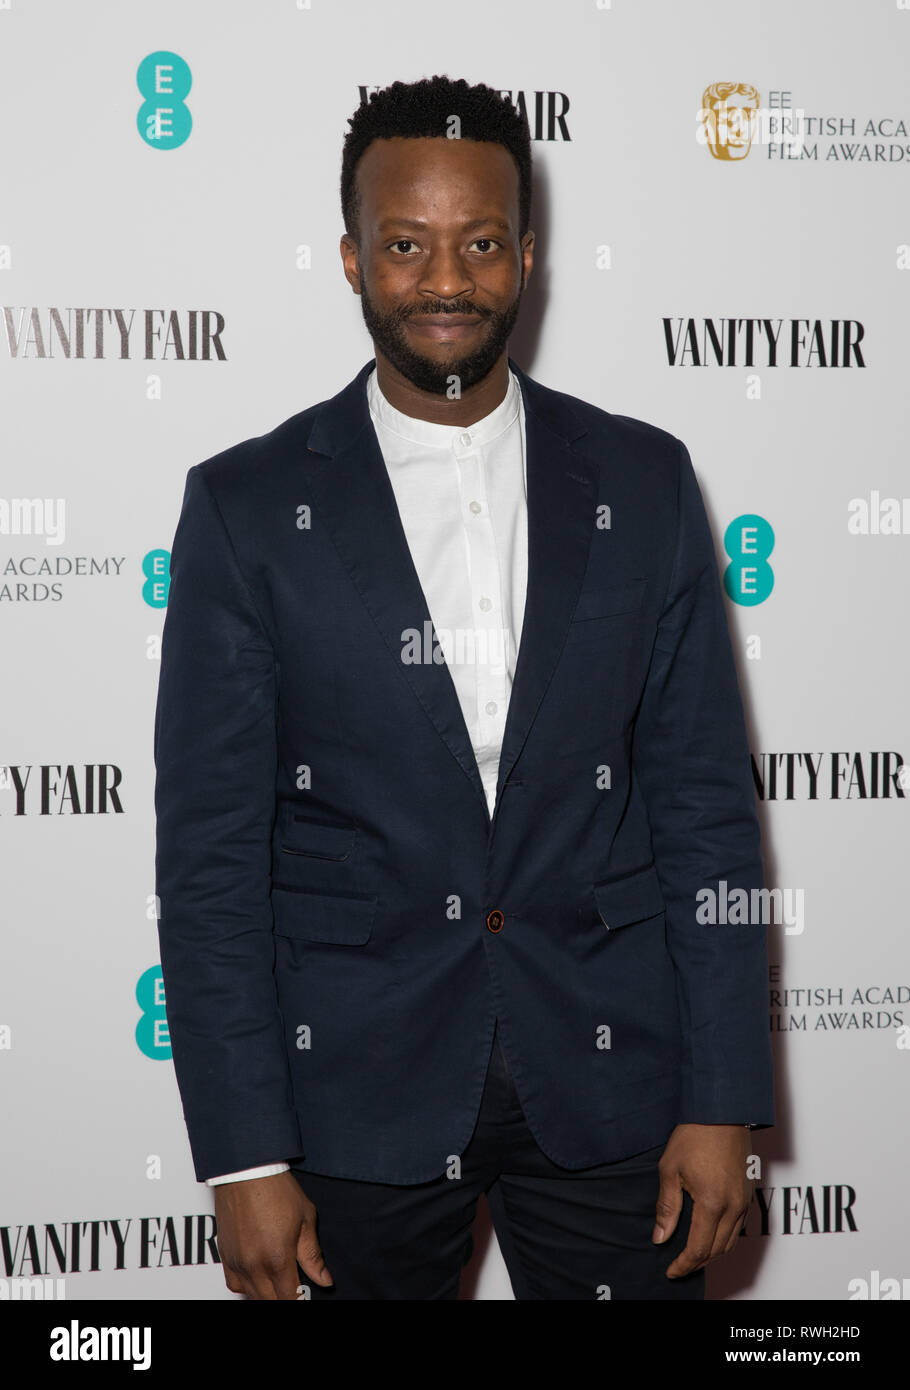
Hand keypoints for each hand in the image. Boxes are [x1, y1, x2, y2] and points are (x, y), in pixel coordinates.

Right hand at [213, 1170, 332, 1298]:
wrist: (246, 1171)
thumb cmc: (277, 1190)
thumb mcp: (305, 1219)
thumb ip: (313, 1255)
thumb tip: (325, 1281)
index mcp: (278, 1258)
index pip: (290, 1298)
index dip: (300, 1300)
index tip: (305, 1296)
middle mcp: (254, 1265)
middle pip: (271, 1301)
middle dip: (285, 1298)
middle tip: (295, 1286)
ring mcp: (237, 1262)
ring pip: (252, 1296)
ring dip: (267, 1294)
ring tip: (279, 1282)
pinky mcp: (225, 1255)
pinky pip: (234, 1284)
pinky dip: (246, 1286)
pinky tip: (258, 1276)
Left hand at [652, 1123, 752, 1277]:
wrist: (721, 1112)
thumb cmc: (693, 1136)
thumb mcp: (670, 1170)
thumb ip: (667, 1207)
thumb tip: (659, 1237)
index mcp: (712, 1203)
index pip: (699, 1248)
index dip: (683, 1265)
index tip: (670, 1271)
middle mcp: (733, 1207)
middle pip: (716, 1250)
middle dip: (696, 1263)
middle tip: (678, 1267)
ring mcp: (744, 1201)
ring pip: (730, 1242)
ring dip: (711, 1253)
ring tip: (692, 1256)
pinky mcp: (748, 1193)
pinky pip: (738, 1227)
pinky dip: (723, 1239)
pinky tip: (709, 1235)